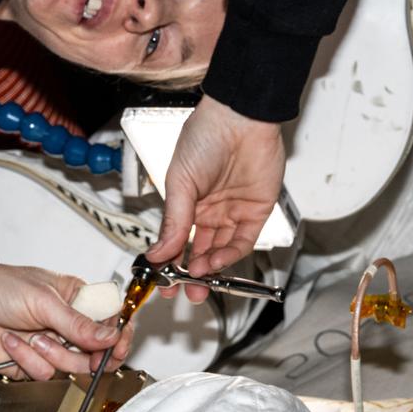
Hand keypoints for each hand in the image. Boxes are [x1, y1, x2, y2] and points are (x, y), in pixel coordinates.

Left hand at [0, 263, 132, 380]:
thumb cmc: (3, 289)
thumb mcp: (44, 300)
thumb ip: (78, 322)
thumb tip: (110, 337)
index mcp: (77, 300)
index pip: (111, 320)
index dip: (120, 336)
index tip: (119, 346)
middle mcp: (68, 325)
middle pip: (97, 352)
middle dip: (90, 356)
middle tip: (88, 356)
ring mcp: (51, 346)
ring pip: (71, 366)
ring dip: (52, 354)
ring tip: (32, 337)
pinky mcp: (33, 364)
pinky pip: (43, 373)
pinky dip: (27, 359)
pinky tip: (12, 342)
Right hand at [148, 94, 285, 296]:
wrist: (240, 119)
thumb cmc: (205, 137)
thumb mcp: (180, 182)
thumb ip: (173, 222)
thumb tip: (157, 254)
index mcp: (187, 201)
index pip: (176, 240)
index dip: (169, 263)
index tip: (161, 282)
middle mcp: (210, 210)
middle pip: (199, 251)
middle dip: (191, 275)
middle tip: (184, 292)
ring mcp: (233, 212)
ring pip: (220, 250)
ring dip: (209, 268)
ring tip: (197, 279)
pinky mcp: (256, 212)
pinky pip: (242, 241)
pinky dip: (229, 255)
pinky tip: (214, 262)